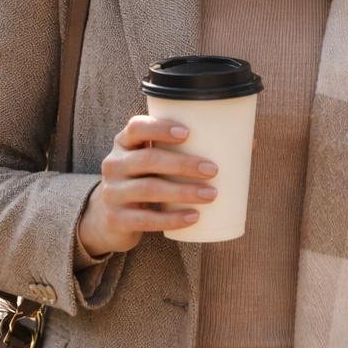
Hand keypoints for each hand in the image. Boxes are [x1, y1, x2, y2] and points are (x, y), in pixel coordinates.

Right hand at [76, 114, 218, 255]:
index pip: (136, 128)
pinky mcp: (116, 219)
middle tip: (212, 170)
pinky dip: (172, 219)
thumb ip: (174, 149)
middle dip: (183, 164)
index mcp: (123, 144)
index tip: (188, 133)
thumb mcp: (147, 162)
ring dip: (183, 192)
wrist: (108, 218)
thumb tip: (239, 142)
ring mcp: (112, 193)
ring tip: (210, 194)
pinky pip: (146, 219)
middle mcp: (114, 165)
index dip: (160, 128)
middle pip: (148, 160)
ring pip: (149, 189)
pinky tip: (193, 217)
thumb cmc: (141, 181)